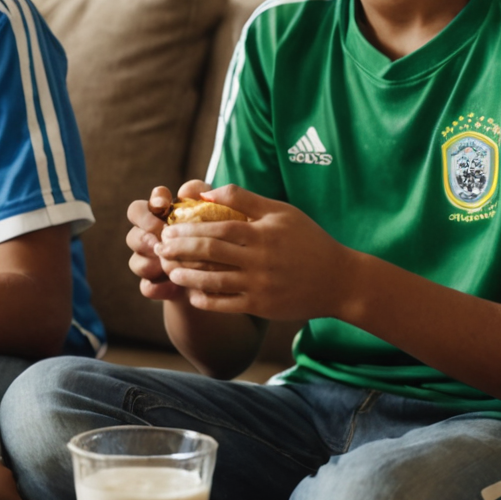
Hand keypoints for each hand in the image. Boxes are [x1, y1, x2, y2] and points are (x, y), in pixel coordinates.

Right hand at [126, 180, 220, 304]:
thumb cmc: (216, 234)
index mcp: (157, 219)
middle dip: (144, 236)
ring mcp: (149, 263)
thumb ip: (202, 195)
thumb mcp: (216, 212)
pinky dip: (158, 287)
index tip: (163, 205)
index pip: (139, 208)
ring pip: (135, 262)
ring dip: (149, 263)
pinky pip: (146, 287)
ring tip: (167, 265)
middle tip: (159, 239)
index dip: (146, 207)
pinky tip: (173, 288)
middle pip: (132, 235)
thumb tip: (186, 190)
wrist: (221, 274)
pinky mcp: (155, 285)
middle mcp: (147, 239)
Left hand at [153, 184, 360, 322]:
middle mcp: (261, 259)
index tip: (169, 229)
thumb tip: (205, 193)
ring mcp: (261, 285)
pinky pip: (227, 305)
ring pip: (214, 280)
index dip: (189, 228)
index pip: (217, 227)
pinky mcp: (263, 306)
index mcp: (263, 233)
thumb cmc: (308, 240)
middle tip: (160, 247)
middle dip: (181, 249)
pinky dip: (206, 300)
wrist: (339, 280)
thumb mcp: (281, 211)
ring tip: (170, 269)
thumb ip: (244, 198)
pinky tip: (192, 294)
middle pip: (211, 252)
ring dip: (187, 275)